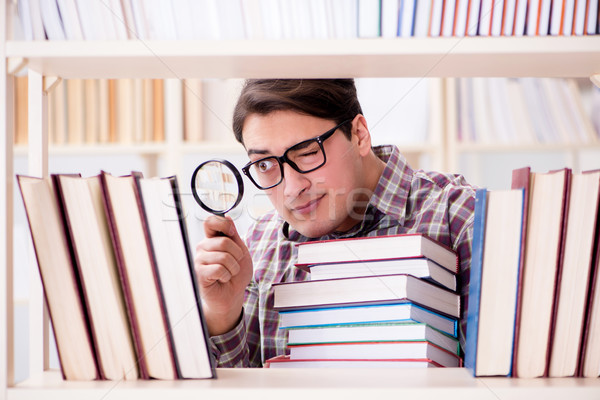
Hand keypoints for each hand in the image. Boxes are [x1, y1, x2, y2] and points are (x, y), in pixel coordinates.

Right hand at [194, 215, 252, 335]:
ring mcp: (199, 260)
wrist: (233, 295)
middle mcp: (203, 247)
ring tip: (229, 273)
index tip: (232, 234)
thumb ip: (234, 235)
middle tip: (234, 264)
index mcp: (212, 239)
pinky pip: (219, 269)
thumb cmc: (236, 274)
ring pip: (223, 256)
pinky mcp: (199, 273)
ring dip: (233, 268)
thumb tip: (227, 216)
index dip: (224, 224)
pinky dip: (227, 276)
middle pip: (224, 241)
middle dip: (237, 255)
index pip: (210, 221)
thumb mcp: (240, 251)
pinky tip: (222, 279)